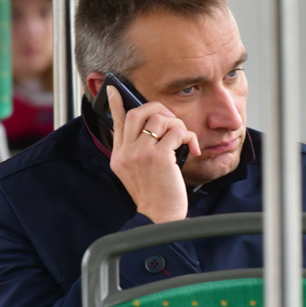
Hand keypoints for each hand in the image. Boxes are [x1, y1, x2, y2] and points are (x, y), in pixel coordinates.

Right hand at [107, 86, 200, 222]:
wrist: (159, 218)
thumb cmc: (154, 197)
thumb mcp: (136, 173)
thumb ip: (137, 151)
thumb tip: (150, 130)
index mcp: (119, 156)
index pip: (117, 122)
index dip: (116, 103)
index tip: (113, 88)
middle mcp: (126, 152)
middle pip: (138, 112)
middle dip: (158, 109)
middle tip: (171, 121)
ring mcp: (141, 153)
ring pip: (160, 119)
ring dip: (177, 125)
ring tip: (183, 140)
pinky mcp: (159, 156)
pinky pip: (176, 132)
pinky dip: (188, 136)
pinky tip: (192, 148)